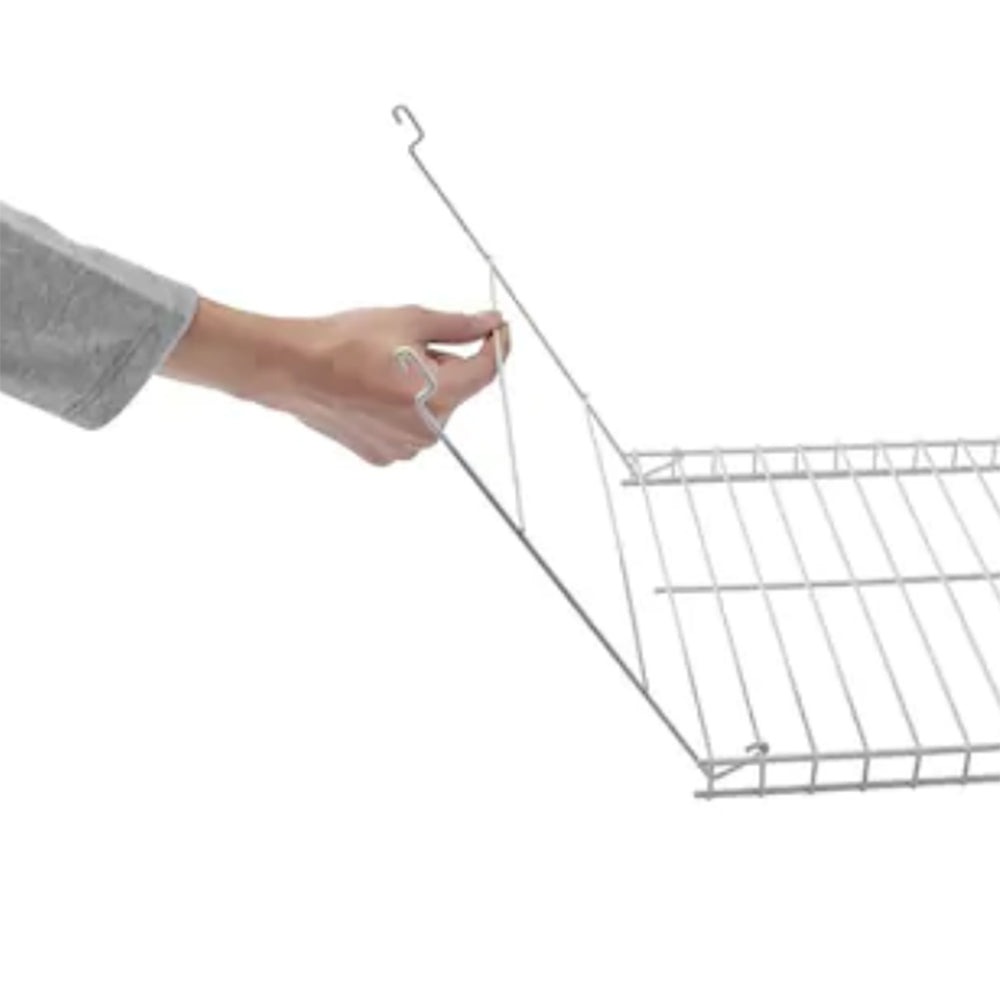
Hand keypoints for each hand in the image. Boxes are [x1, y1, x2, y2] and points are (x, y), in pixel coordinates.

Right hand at [161, 300, 508, 464]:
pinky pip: (409, 428)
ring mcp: (404, 448)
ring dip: (422, 387)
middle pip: (457, 391)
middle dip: (444, 365)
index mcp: (437, 396)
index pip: (486, 372)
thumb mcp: (409, 321)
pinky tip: (372, 391)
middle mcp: (427, 431)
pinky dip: (400, 408)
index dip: (496, 345)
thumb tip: (490, 323)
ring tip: (384, 368)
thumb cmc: (344, 342)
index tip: (496, 327)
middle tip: (407, 345)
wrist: (292, 367)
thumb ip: (458, 325)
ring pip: (433, 410)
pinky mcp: (383, 456)